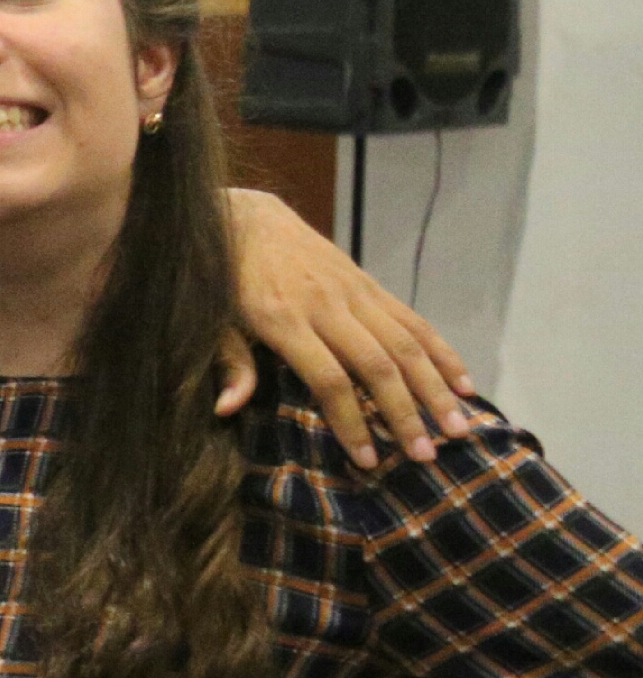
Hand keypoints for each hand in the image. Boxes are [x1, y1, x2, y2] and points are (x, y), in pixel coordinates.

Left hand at [223, 189, 472, 465]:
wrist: (242, 218)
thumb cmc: (219, 280)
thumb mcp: (211, 321)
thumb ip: (229, 363)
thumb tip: (227, 409)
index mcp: (282, 319)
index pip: (328, 379)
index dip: (351, 421)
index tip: (368, 459)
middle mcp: (325, 304)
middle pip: (377, 365)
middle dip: (405, 413)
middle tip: (427, 456)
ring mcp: (353, 291)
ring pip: (406, 343)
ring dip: (436, 388)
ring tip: (458, 429)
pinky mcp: (368, 282)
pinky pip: (413, 320)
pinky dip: (442, 352)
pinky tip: (465, 383)